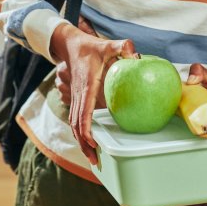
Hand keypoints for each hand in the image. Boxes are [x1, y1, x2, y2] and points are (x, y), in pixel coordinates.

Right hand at [51, 21, 136, 165]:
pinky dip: (80, 133)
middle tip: (96, 161)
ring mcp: (76, 98)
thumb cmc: (91, 46)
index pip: (83, 112)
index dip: (87, 130)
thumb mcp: (108, 44)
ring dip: (81, 142)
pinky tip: (89, 141)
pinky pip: (76, 119)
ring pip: (74, 125)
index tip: (93, 144)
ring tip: (92, 158)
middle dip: (84, 145)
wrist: (70, 44)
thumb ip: (123, 47)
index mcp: (87, 86)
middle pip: (76, 126)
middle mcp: (79, 95)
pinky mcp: (76, 98)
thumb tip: (136, 55)